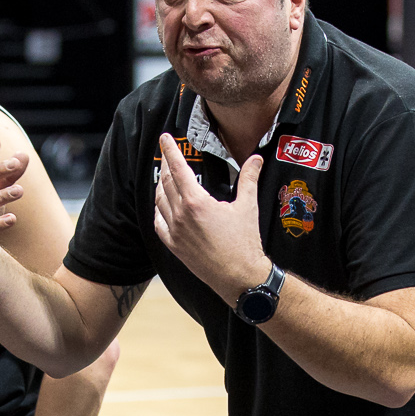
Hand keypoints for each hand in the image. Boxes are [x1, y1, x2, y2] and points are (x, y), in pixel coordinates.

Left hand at [152, 135, 267, 300]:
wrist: (238, 277)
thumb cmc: (244, 243)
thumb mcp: (248, 206)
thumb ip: (248, 178)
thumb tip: (256, 158)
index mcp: (196, 202)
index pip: (178, 168)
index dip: (170, 150)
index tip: (164, 138)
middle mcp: (180, 215)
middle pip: (166, 182)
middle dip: (166, 165)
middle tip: (167, 155)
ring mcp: (174, 232)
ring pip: (159, 201)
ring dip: (161, 186)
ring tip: (165, 177)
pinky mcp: (174, 246)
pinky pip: (158, 222)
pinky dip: (159, 209)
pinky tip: (163, 205)